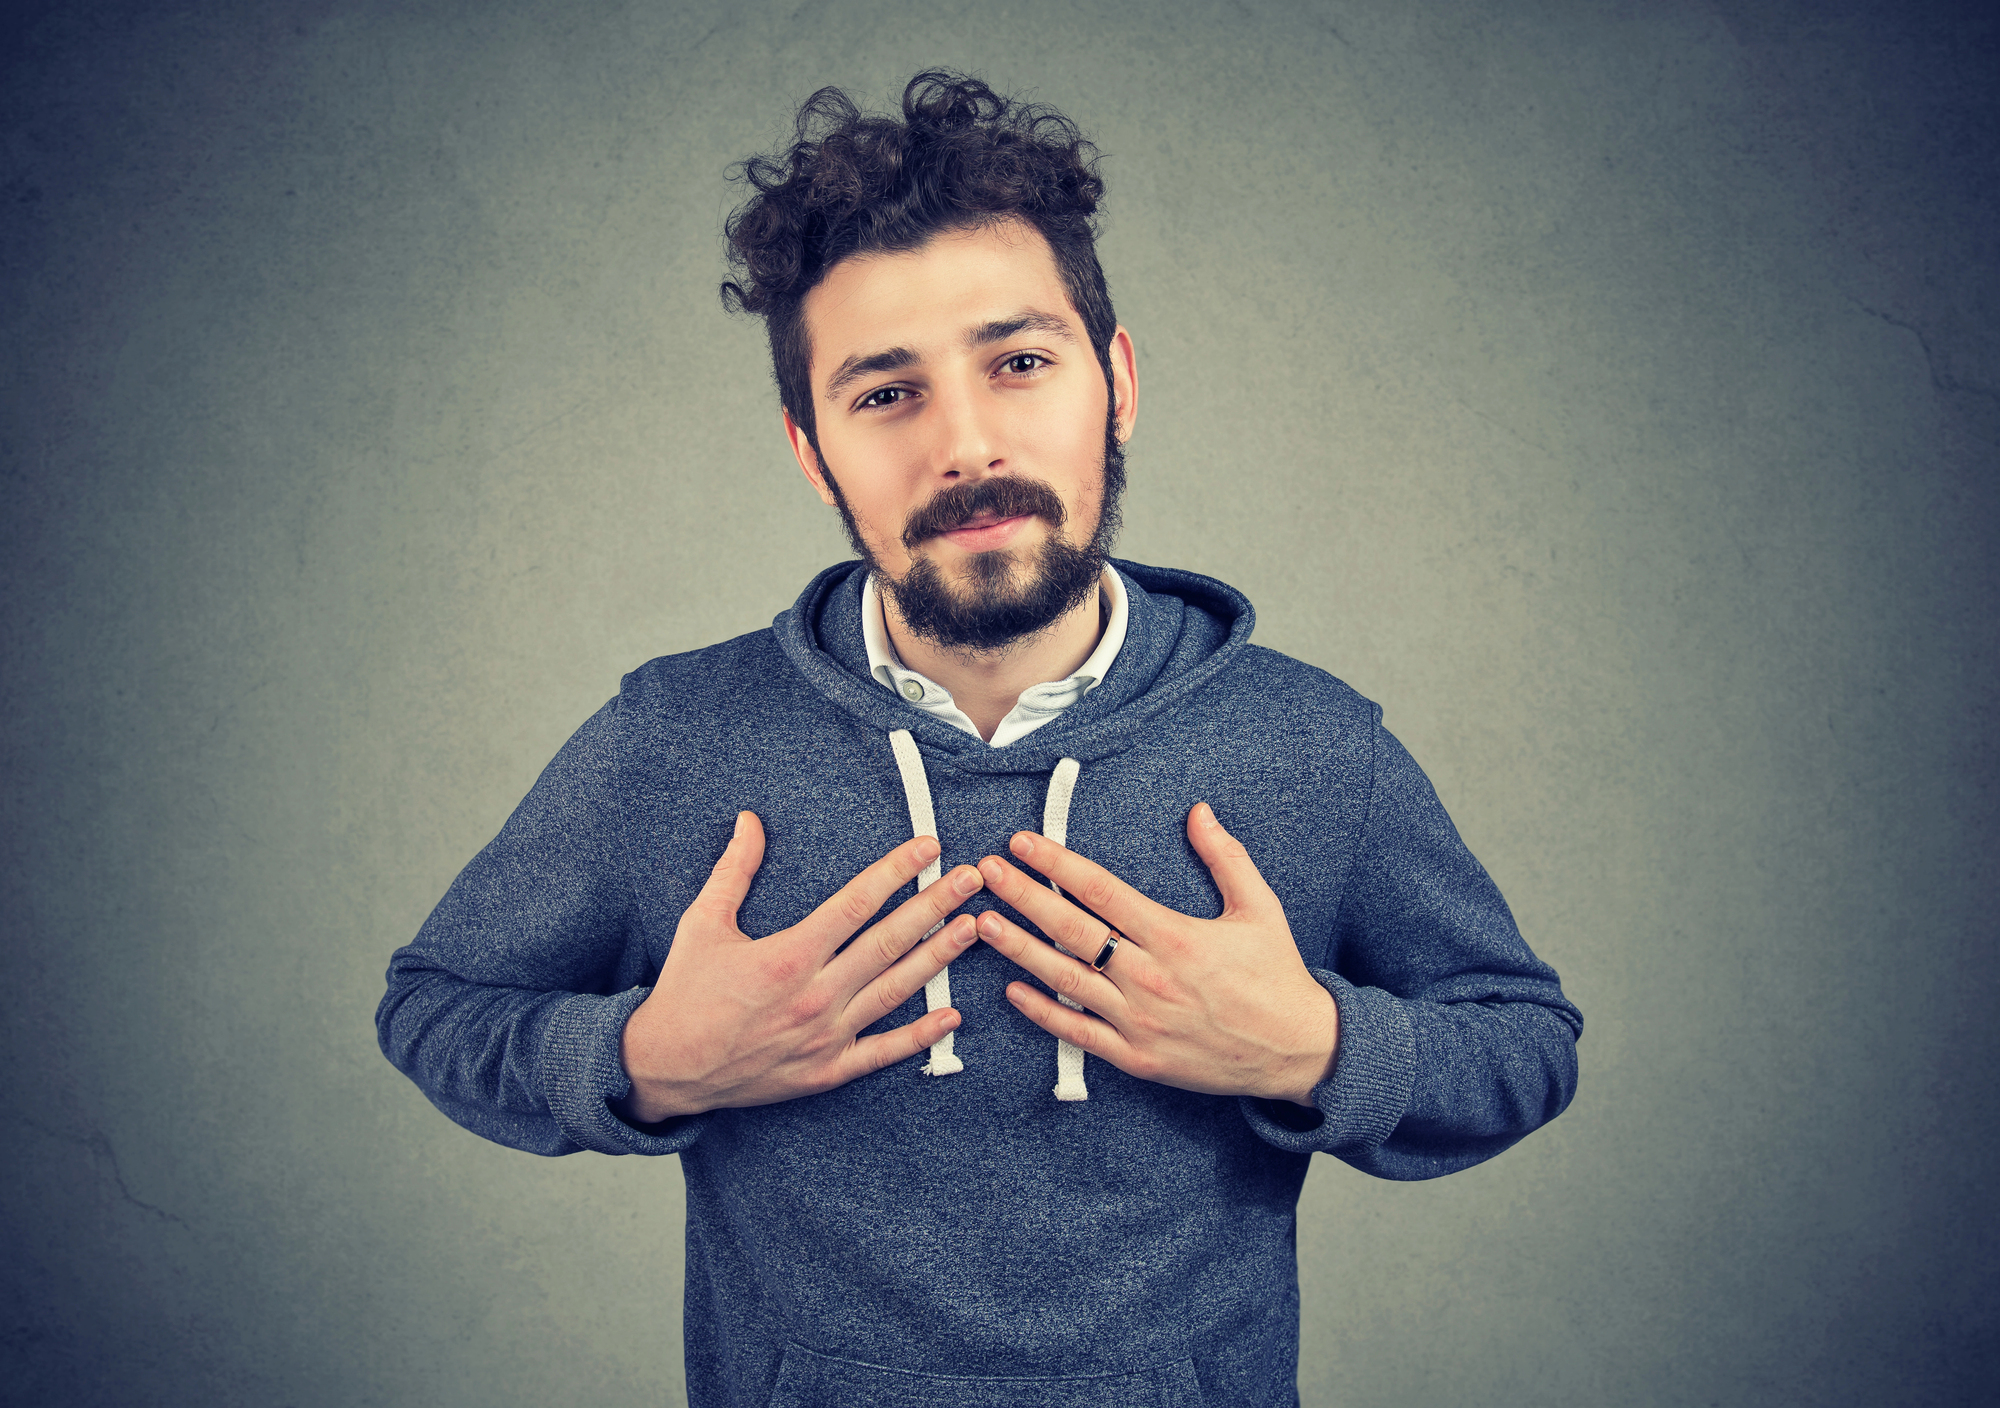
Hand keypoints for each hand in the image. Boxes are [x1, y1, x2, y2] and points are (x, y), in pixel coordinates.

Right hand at [617, 812, 983, 1121]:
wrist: (665, 1068)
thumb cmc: (685, 992)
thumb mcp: (703, 923)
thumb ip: (734, 870)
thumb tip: (750, 820)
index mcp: (788, 955)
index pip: (856, 904)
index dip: (896, 872)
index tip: (928, 848)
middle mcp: (814, 995)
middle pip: (889, 942)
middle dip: (935, 905)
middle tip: (972, 879)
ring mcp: (825, 1037)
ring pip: (895, 991)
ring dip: (939, 957)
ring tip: (973, 927)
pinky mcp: (827, 1071)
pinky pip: (884, 1052)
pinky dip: (921, 1036)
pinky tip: (953, 1014)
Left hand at [974, 802, 1337, 1106]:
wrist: (1298, 1051)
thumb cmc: (1277, 976)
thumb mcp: (1259, 908)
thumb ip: (1225, 857)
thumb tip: (1199, 811)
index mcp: (1175, 936)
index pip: (1101, 890)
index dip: (1058, 863)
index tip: (1023, 842)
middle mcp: (1151, 977)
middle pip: (1072, 930)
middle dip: (1023, 896)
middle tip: (986, 872)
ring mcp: (1140, 1021)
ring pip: (1066, 980)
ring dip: (1020, 950)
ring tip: (982, 924)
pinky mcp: (1137, 1058)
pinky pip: (1079, 1033)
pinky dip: (1043, 1012)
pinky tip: (1013, 991)